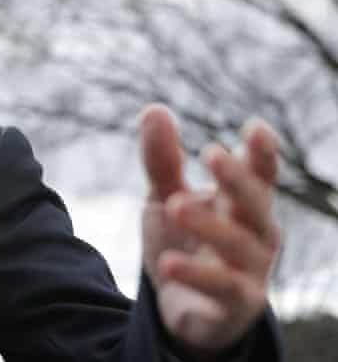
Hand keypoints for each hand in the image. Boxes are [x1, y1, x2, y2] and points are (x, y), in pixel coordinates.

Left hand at [139, 104, 280, 357]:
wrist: (179, 306)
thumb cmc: (183, 242)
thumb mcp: (165, 197)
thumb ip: (162, 159)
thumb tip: (154, 108)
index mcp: (242, 203)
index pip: (260, 174)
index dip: (261, 152)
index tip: (255, 127)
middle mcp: (256, 233)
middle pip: (256, 203)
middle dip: (238, 179)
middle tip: (212, 153)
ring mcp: (250, 270)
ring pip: (240, 244)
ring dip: (209, 225)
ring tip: (174, 204)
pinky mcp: (236, 304)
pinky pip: (223, 288)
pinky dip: (198, 275)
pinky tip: (169, 263)